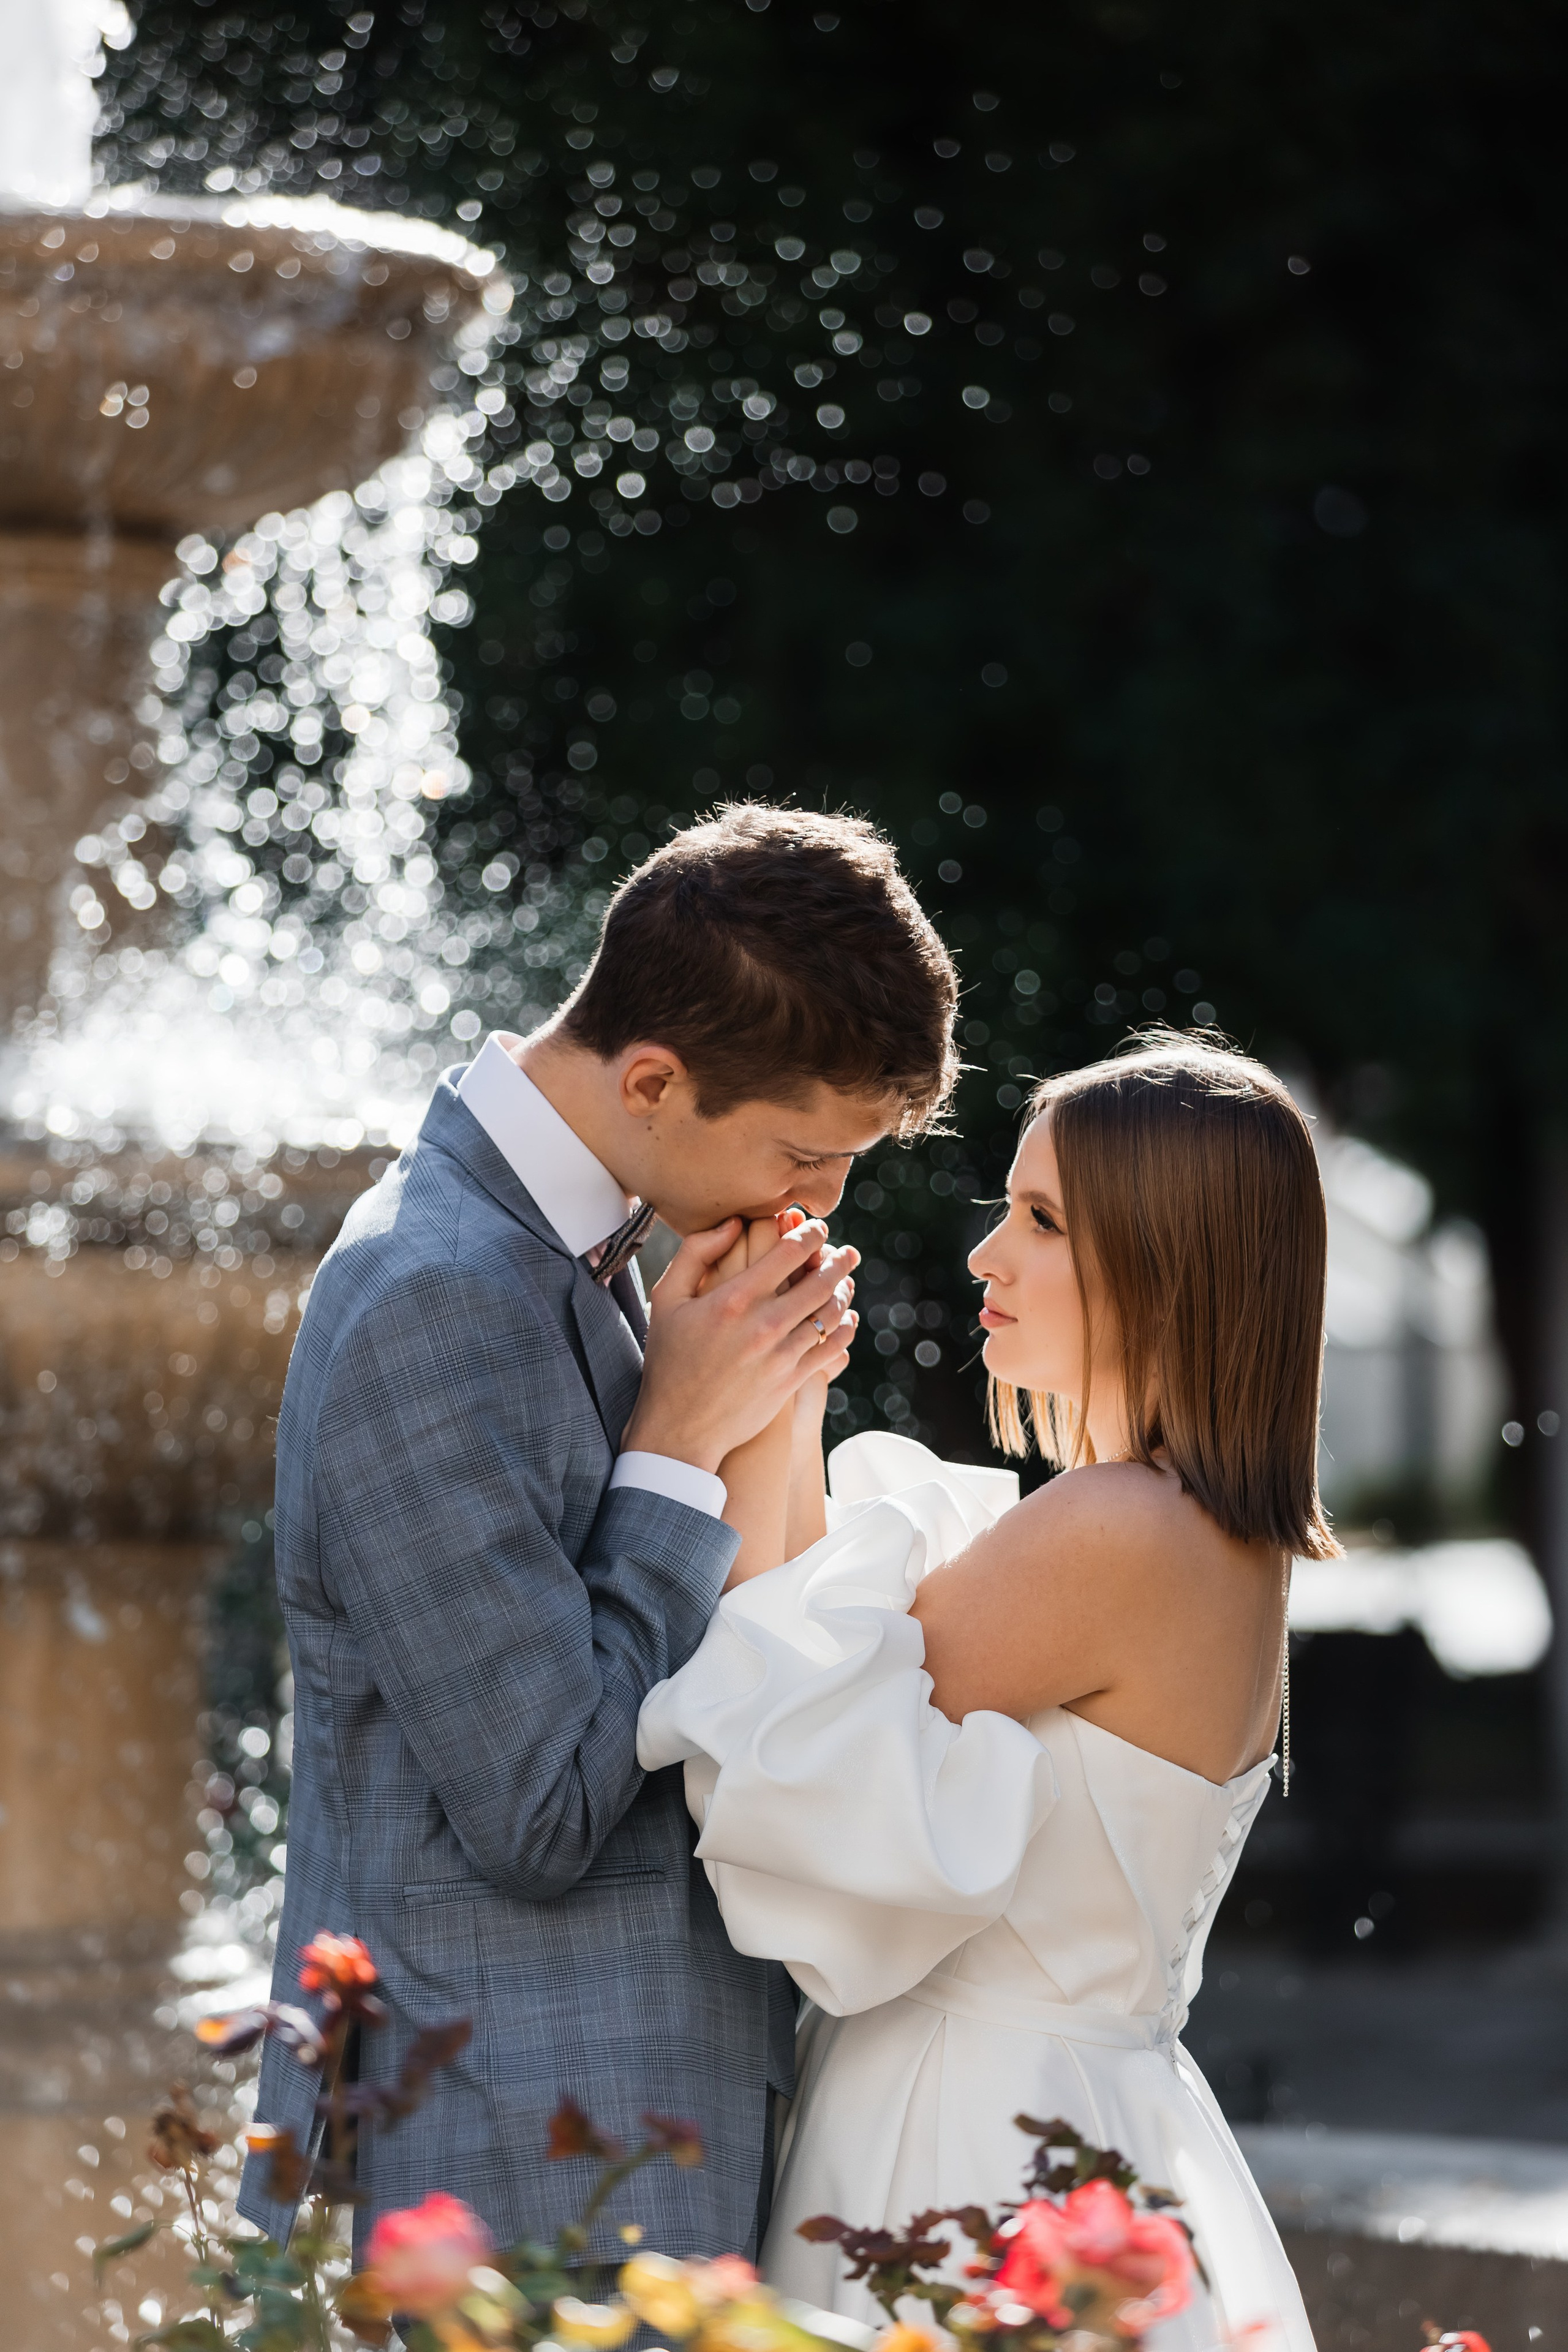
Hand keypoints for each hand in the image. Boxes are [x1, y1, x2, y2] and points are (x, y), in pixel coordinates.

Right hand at [623, 1216, 859, 1476]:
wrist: (680, 1427)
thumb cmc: (669, 1359)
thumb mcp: (667, 1299)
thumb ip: (695, 1253)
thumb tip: (734, 1223)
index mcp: (734, 1298)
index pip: (790, 1251)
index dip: (811, 1233)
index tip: (817, 1229)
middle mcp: (763, 1324)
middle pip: (820, 1280)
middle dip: (839, 1260)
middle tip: (846, 1253)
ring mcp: (781, 1354)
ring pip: (831, 1313)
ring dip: (843, 1293)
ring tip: (846, 1283)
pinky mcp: (791, 1380)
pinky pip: (833, 1348)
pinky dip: (845, 1330)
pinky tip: (844, 1321)